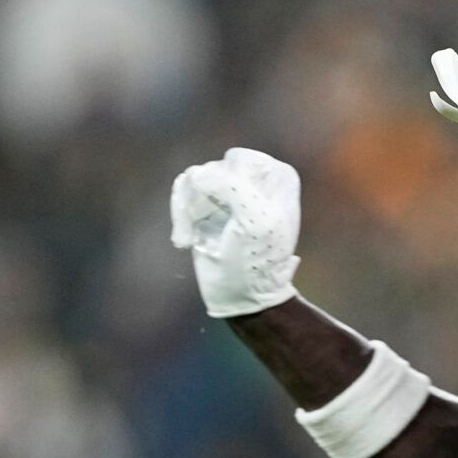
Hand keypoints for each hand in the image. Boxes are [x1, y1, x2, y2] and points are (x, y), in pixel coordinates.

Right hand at [169, 148, 302, 317]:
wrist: (244, 296)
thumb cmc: (256, 260)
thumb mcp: (254, 220)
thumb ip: (231, 186)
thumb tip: (196, 174)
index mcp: (277, 176)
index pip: (238, 160)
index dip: (229, 188)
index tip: (236, 218)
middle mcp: (254, 178)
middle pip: (213, 168)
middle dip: (204, 200)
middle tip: (204, 232)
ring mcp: (228, 190)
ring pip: (192, 180)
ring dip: (186, 212)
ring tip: (190, 242)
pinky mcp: (206, 204)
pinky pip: (182, 192)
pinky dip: (180, 218)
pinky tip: (185, 242)